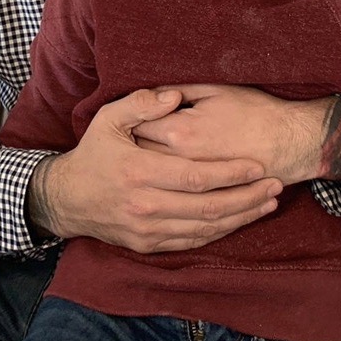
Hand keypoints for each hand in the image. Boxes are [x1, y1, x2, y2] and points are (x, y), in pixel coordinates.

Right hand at [29, 88, 281, 253]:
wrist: (66, 199)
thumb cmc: (93, 154)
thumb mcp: (108, 119)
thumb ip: (142, 103)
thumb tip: (174, 95)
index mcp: (139, 172)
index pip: (195, 177)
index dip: (230, 173)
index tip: (257, 166)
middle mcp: (145, 206)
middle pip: (208, 207)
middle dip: (246, 198)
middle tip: (275, 186)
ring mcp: (147, 230)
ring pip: (205, 228)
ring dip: (240, 217)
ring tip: (267, 202)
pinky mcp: (148, 245)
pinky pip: (192, 241)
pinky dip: (219, 232)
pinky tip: (239, 219)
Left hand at [133, 84, 340, 183]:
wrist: (293, 141)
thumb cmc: (254, 110)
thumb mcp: (214, 90)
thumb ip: (177, 91)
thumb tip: (151, 94)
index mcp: (180, 132)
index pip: (139, 129)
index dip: (130, 123)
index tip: (126, 121)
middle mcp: (182, 164)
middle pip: (142, 161)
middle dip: (131, 153)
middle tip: (125, 146)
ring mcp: (195, 187)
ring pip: (157, 188)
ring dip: (146, 178)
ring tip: (139, 170)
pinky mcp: (209, 202)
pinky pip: (179, 207)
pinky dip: (167, 200)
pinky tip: (164, 194)